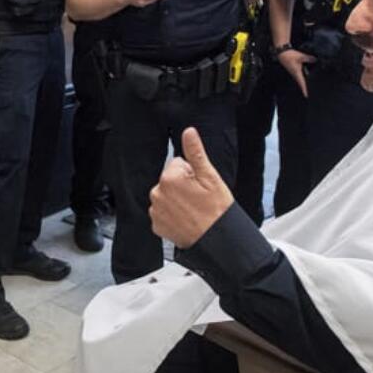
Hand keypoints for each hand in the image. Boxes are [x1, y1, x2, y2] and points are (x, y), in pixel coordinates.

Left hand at [150, 128, 233, 248]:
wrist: (216, 240)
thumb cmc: (216, 210)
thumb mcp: (210, 177)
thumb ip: (195, 152)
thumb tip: (189, 132)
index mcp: (169, 179)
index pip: (177, 164)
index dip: (191, 173)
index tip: (200, 186)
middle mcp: (157, 194)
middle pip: (170, 180)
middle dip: (183, 186)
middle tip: (198, 199)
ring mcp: (156, 211)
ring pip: (166, 196)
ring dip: (177, 200)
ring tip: (194, 210)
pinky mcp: (157, 225)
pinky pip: (163, 213)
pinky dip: (172, 216)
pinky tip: (186, 220)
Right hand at [278, 48, 314, 96]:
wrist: (282, 53)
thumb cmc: (290, 55)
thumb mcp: (301, 56)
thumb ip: (309, 58)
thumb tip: (316, 60)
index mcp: (297, 73)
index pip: (302, 84)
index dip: (304, 90)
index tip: (306, 96)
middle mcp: (295, 74)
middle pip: (301, 83)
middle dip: (305, 88)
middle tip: (309, 94)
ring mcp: (294, 72)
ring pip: (301, 80)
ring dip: (304, 83)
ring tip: (308, 87)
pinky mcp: (294, 69)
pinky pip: (300, 75)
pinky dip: (304, 77)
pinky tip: (307, 75)